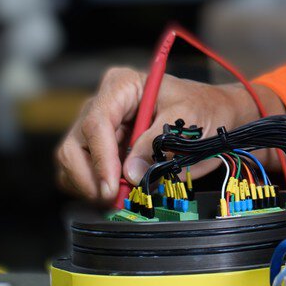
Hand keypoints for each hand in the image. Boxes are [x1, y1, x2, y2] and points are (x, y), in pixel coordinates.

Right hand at [53, 68, 281, 204]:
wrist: (214, 117)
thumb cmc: (203, 110)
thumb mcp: (187, 121)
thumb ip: (157, 143)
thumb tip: (131, 173)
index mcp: (121, 86)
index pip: (96, 122)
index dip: (100, 157)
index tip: (112, 185)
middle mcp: (102, 105)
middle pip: (74, 144)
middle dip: (90, 177)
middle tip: (113, 200)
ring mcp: (97, 129)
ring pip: (71, 162)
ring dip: (89, 187)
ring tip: (119, 199)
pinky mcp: (100, 150)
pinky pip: (79, 174)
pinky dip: (92, 190)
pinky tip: (115, 195)